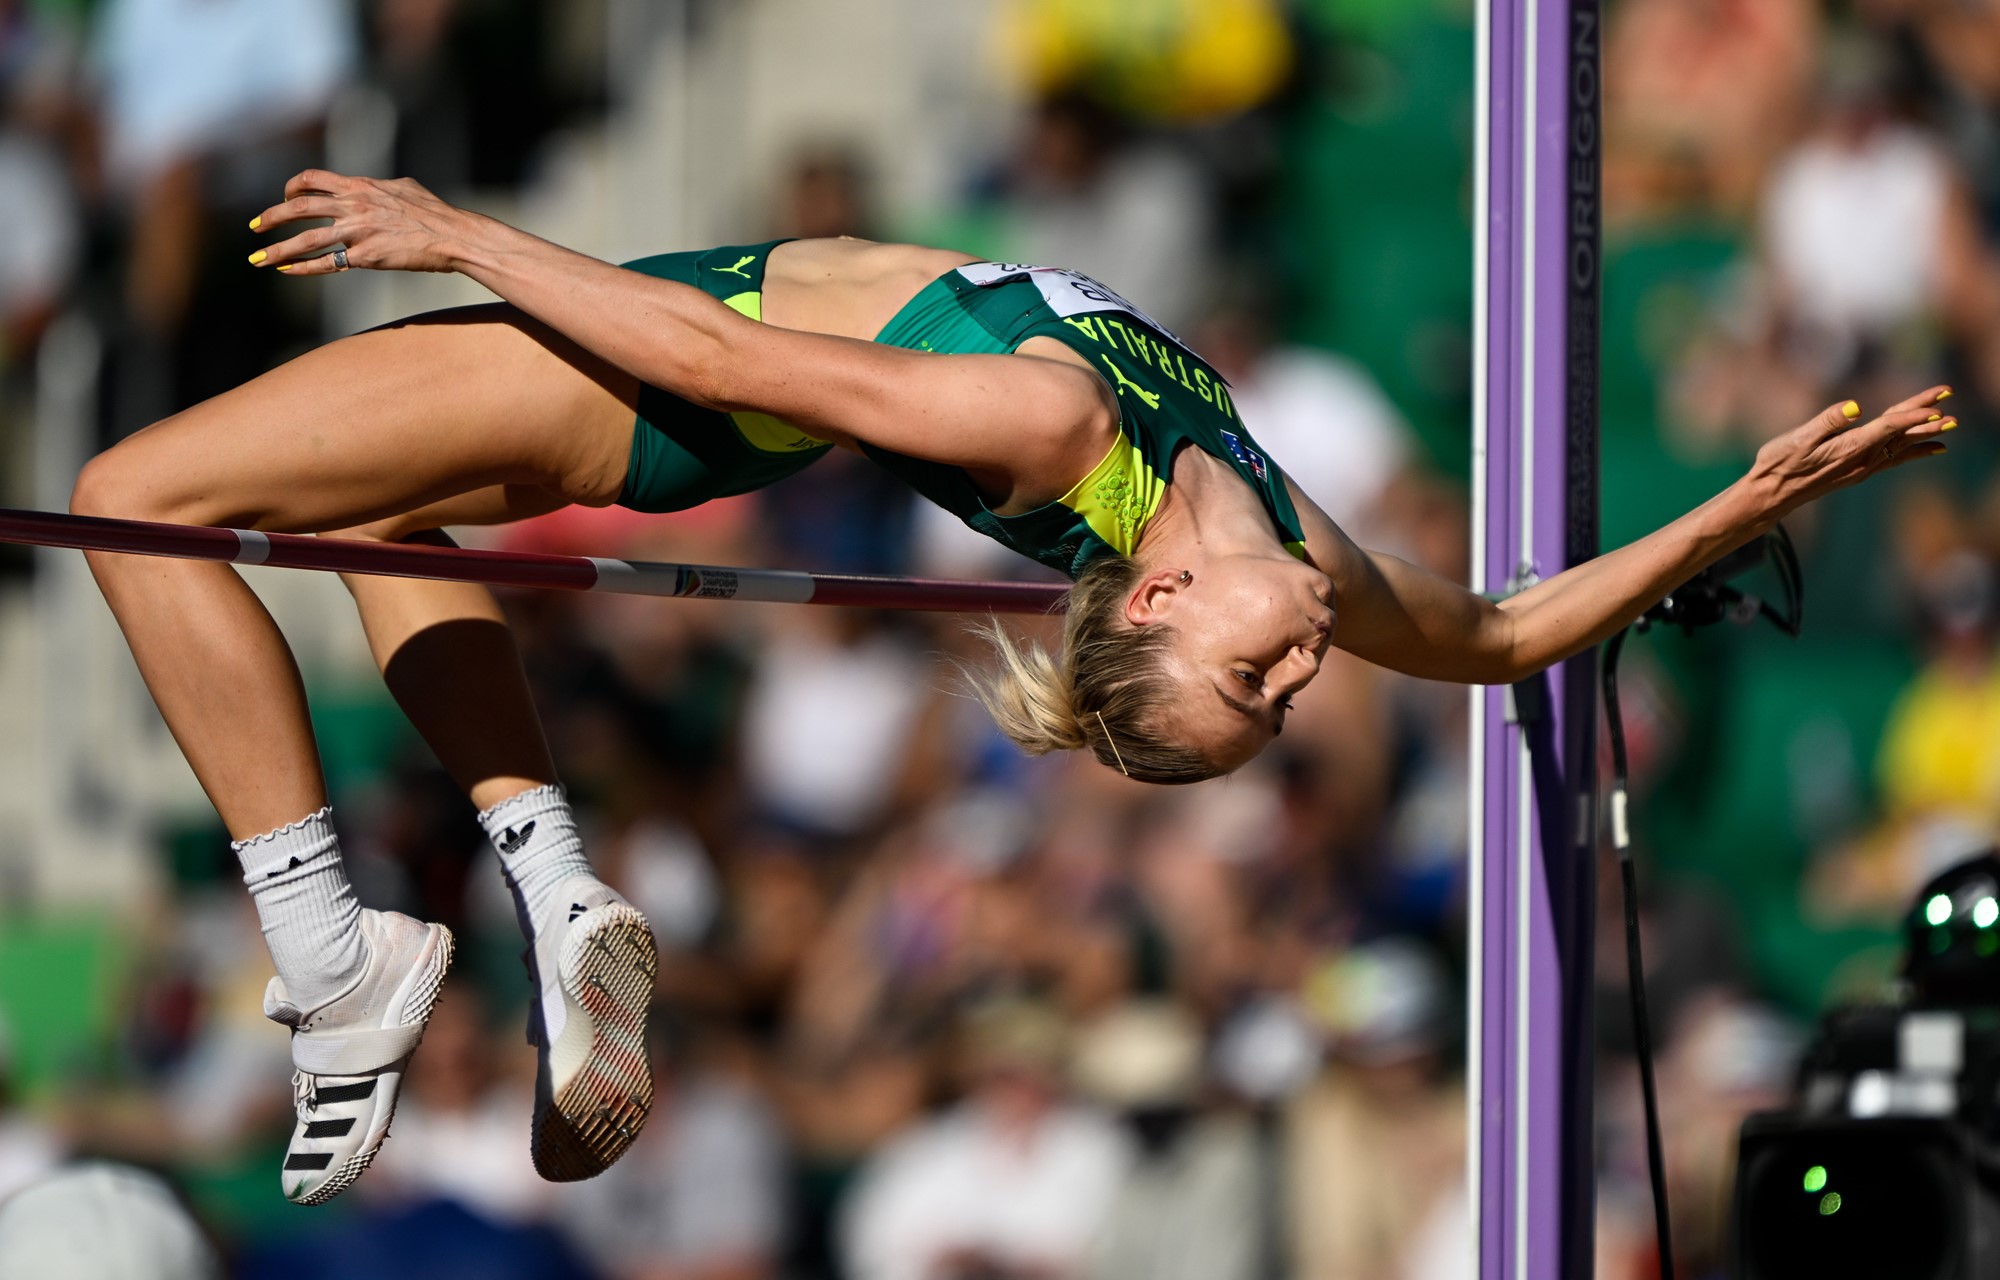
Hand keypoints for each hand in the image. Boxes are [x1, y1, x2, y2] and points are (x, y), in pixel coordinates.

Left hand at [247, 170, 468, 275]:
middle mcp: (354, 206)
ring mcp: (359, 232)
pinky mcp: (367, 257)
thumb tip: (370, 188)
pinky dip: (304, 268)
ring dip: (277, 249)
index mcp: (360, 186)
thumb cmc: (435, 212)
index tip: (284, 198)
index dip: (291, 187)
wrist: (454, 236)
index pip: (312, 180)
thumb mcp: (404, 187)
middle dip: (270, 218)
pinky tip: (288, 271)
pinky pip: (328, 264)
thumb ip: (379, 187)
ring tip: (257, 259)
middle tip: (254, 227)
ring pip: (306, 239)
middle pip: (299, 208)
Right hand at [1745, 385, 1955, 517]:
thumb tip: (1854, 407)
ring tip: (1951, 424)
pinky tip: (1931, 449)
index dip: (1914, 413)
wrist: (1771, 495)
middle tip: (1948, 394)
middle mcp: (1861, 460)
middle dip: (1926, 415)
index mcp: (1849, 448)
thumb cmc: (1778, 464)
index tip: (1939, 400)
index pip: (1889, 426)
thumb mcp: (1798, 439)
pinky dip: (1915, 451)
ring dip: (1927, 433)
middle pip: (1900, 433)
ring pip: (1901, 446)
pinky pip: (1895, 459)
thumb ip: (1828, 421)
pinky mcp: (1857, 471)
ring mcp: (1861, 467)